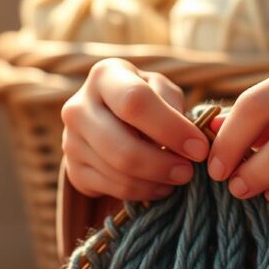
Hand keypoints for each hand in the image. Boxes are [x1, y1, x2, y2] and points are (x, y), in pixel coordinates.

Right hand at [61, 58, 207, 200]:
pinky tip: (158, 185)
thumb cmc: (146, 101)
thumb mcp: (162, 91)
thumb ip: (175, 108)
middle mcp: (78, 107)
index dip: (171, 130)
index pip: (136, 103)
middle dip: (163, 165)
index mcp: (104, 76)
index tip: (198, 149)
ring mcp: (70, 141)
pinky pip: (112, 189)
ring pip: (119, 173)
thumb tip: (188, 144)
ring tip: (176, 178)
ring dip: (156, 182)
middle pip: (123, 147)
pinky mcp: (73, 170)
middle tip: (188, 172)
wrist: (109, 119)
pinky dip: (142, 193)